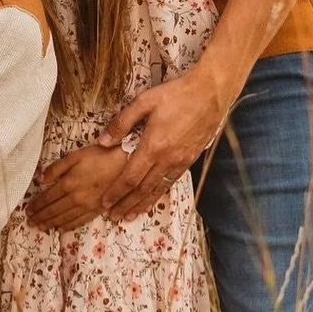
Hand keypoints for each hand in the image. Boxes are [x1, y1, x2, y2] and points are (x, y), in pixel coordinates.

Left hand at [24, 144, 128, 231]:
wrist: (126, 163)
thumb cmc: (100, 155)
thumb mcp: (75, 156)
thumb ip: (56, 168)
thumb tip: (39, 180)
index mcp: (68, 184)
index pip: (47, 198)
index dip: (36, 206)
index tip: (27, 211)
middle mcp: (76, 198)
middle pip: (53, 211)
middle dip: (40, 217)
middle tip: (30, 223)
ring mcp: (87, 206)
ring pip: (65, 218)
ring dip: (51, 223)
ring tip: (41, 227)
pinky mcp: (98, 210)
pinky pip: (80, 221)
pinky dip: (68, 226)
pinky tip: (61, 228)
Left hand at [92, 66, 226, 220]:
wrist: (210, 94)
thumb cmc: (175, 95)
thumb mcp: (144, 102)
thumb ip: (122, 123)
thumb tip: (102, 142)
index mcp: (152, 146)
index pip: (130, 177)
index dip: (116, 192)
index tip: (104, 203)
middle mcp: (166, 159)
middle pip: (142, 189)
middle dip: (126, 204)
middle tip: (113, 217)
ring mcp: (180, 162)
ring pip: (157, 190)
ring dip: (141, 204)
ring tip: (129, 216)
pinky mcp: (189, 160)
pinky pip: (170, 183)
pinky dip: (159, 194)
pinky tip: (152, 199)